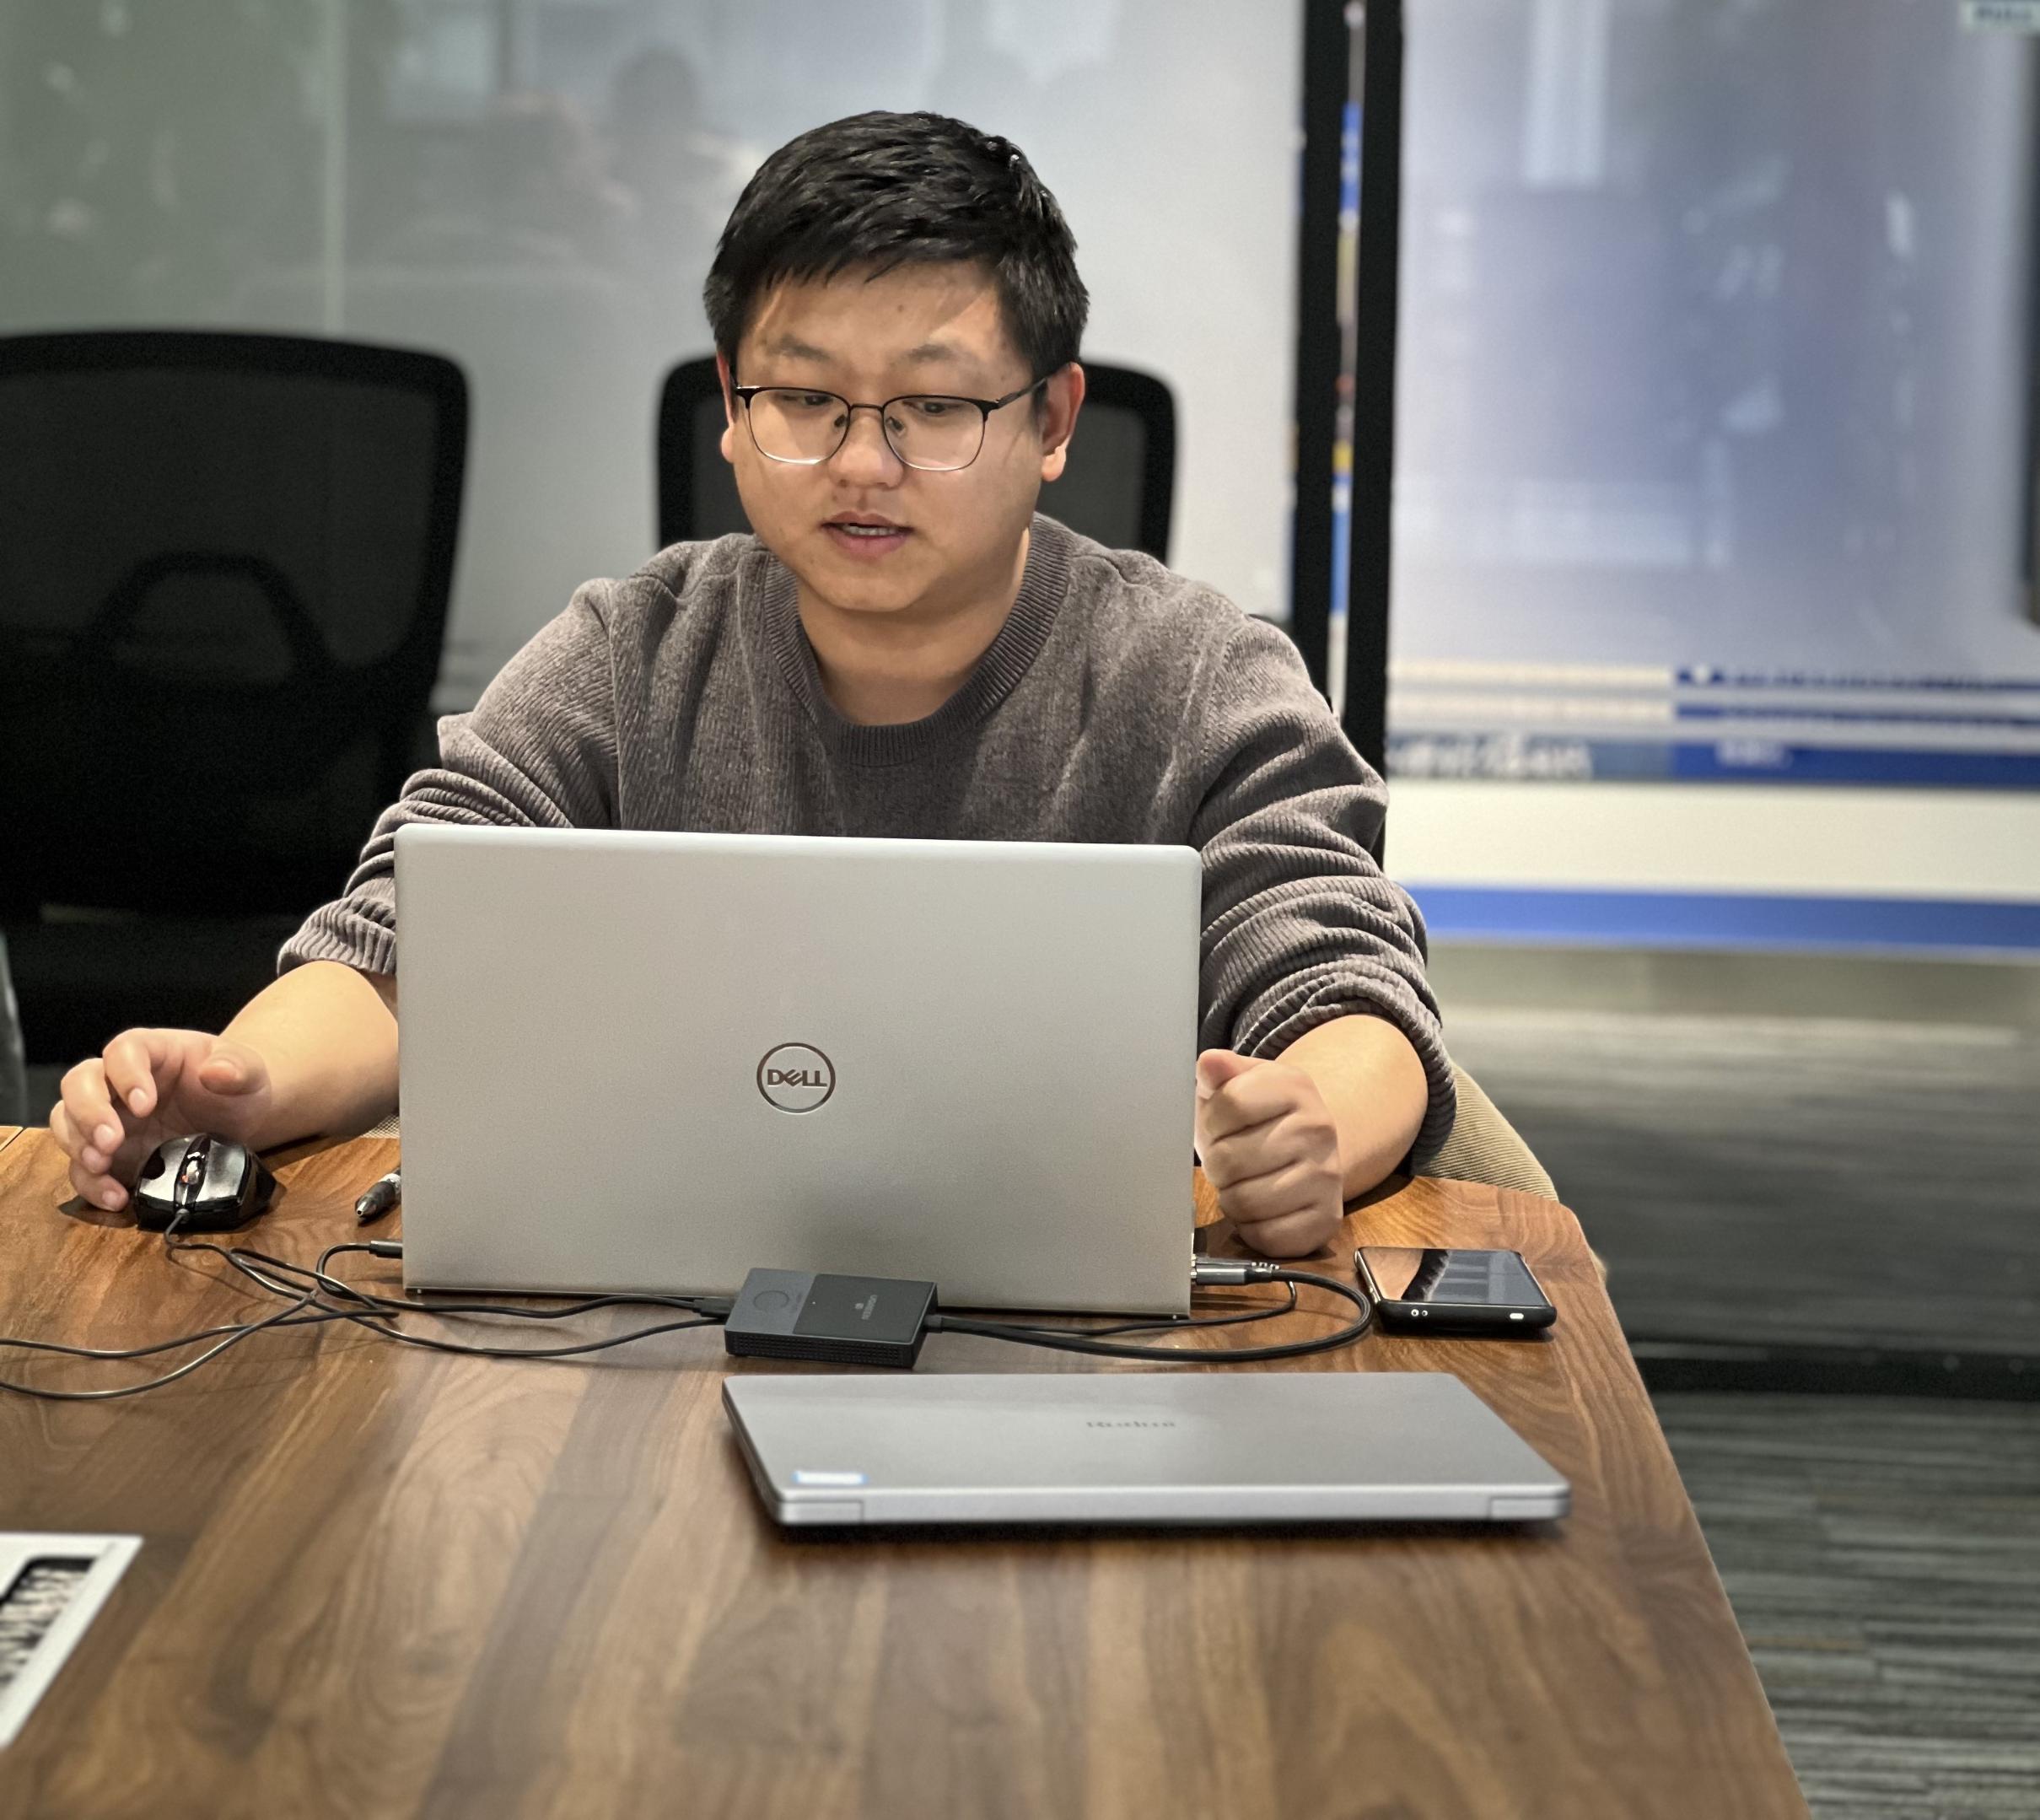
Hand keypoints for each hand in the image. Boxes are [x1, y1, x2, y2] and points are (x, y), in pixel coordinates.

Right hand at [50, 1030, 273, 1212]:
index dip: (126, 1075)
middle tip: (110, 1140)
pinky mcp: (109, 1155)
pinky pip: (83, 1168)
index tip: (145, 1104)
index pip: (123, 1051)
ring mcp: (108, 1119)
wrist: (235, 1120)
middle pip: (79, 1083)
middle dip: (87, 1112)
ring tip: (102, 1165)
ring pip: (67, 1123)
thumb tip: (218, 1072)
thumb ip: (238, 1068)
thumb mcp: (250, 1073)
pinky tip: (116, 1197)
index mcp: (151, 1052)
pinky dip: (92, 1184)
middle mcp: (118, 1083)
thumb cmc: (235, 1087)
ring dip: (78, 1145)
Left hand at [1194, 1049, 1345, 1257]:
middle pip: (1230, 1160)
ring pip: (1245, 1202)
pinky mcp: (1327, 1220)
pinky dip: (1251, 1228)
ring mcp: (1328, 1176)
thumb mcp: (1240, 1082)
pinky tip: (1259, 1208)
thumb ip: (1220, 1071)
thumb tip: (1209, 1064)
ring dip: (1231, 1197)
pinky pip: (1267, 1237)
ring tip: (1242, 1182)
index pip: (1229, 1105)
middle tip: (1228, 1160)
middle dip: (1217, 1164)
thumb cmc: (1259, 1116)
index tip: (1220, 1125)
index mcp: (1294, 1086)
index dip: (1211, 1122)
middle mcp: (1319, 1129)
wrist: (1308, 1147)